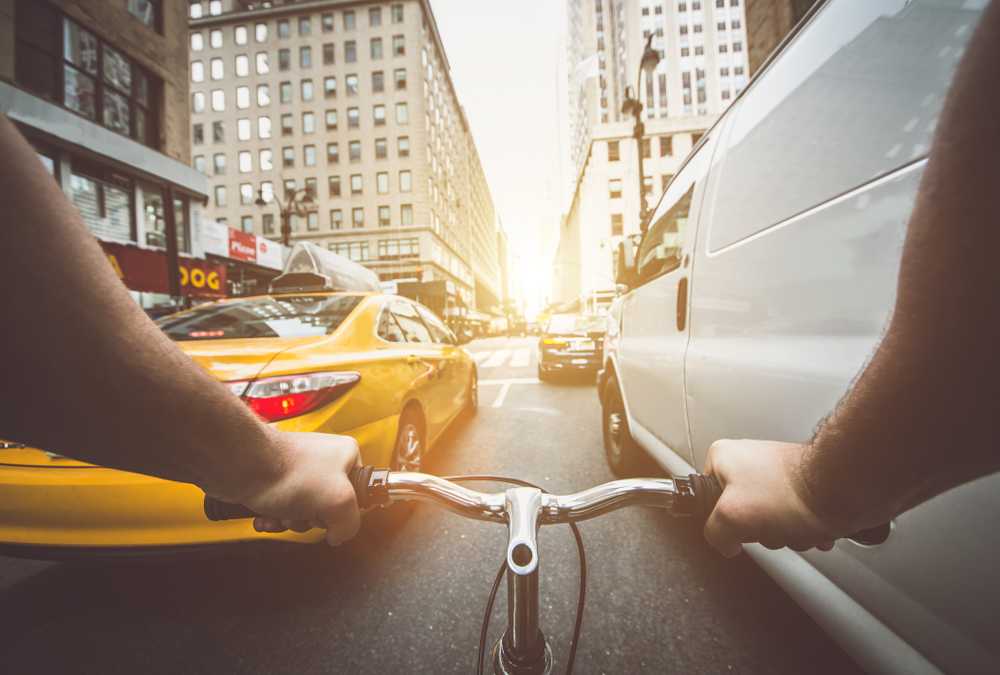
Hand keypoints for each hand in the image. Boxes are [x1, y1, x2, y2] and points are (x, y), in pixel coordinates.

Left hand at [235, 431, 360, 545]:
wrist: (241, 465)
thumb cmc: (285, 472)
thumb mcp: (338, 502)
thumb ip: (350, 523)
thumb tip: (338, 535)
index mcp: (346, 455)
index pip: (360, 493)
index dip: (345, 510)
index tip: (332, 510)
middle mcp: (324, 459)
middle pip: (329, 507)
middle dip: (313, 518)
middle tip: (305, 510)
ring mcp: (298, 470)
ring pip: (305, 511)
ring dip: (292, 520)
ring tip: (283, 511)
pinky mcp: (276, 480)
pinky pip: (283, 509)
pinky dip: (274, 518)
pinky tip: (267, 516)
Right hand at [702, 440, 837, 557]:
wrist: (841, 489)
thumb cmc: (793, 492)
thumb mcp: (731, 517)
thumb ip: (714, 533)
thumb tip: (724, 541)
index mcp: (725, 457)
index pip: (706, 499)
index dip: (722, 518)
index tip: (737, 520)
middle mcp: (750, 459)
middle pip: (741, 513)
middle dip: (761, 529)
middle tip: (769, 523)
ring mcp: (777, 473)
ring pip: (769, 520)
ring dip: (785, 533)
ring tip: (794, 523)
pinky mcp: (802, 486)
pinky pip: (793, 518)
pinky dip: (803, 528)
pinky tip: (810, 525)